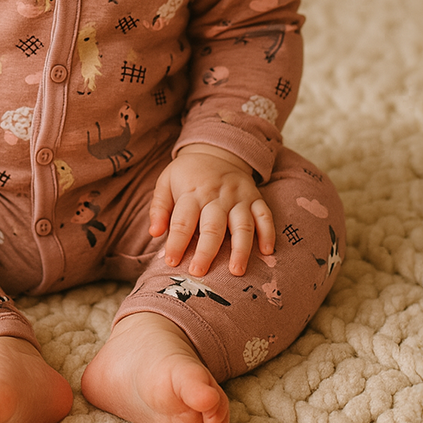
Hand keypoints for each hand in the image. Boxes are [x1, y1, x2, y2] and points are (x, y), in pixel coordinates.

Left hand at [149, 146, 274, 276]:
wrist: (215, 150)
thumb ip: (159, 207)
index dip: (176, 242)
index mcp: (192, 192)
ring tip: (236, 271)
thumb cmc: (188, 174)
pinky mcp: (255, 198)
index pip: (183, 221)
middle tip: (199, 273)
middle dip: (206, 251)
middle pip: (213, 227)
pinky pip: (265, 215)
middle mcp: (217, 196)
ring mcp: (239, 197)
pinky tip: (267, 252)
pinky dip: (268, 233)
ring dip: (241, 249)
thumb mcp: (166, 182)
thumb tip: (154, 233)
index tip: (171, 262)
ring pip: (242, 224)